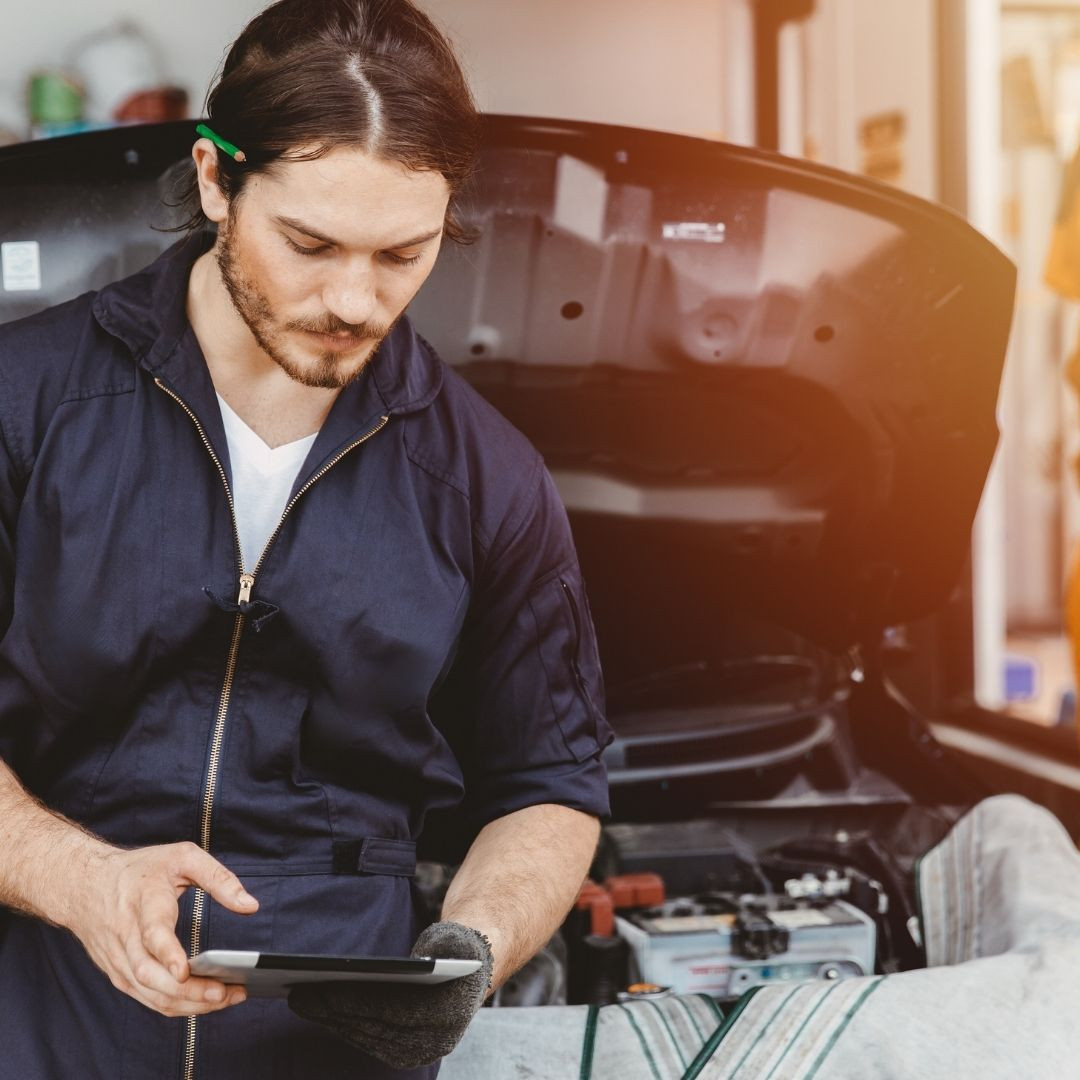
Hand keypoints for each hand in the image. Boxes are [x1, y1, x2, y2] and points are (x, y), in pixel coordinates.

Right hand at [63, 840, 258, 1017]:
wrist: (85, 885)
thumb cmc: (140, 870)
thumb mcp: (183, 857)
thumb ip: (219, 878)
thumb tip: (251, 905)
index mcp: (143, 903)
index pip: (152, 934)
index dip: (167, 954)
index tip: (184, 970)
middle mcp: (127, 937)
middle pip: (152, 976)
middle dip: (189, 991)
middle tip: (226, 993)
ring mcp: (120, 962)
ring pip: (151, 994)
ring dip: (189, 1003)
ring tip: (227, 998)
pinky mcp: (119, 976)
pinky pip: (148, 999)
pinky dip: (177, 1005)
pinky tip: (204, 1002)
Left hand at [287, 921, 493, 1067]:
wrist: (470, 972)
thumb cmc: (457, 949)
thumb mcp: (456, 940)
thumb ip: (447, 949)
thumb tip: (427, 962)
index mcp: (451, 1013)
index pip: (393, 1010)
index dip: (354, 1000)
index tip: (321, 988)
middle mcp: (436, 1041)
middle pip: (374, 1026)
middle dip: (332, 1011)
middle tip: (298, 993)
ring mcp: (421, 1052)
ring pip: (366, 1037)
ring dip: (330, 1021)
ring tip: (301, 1000)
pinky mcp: (406, 1054)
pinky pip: (368, 1040)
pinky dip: (342, 1025)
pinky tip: (319, 1010)